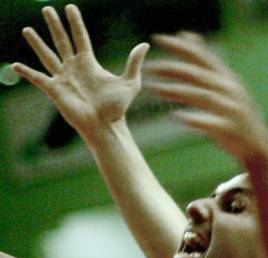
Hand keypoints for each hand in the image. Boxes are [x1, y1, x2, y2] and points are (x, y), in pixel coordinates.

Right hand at [12, 4, 148, 138]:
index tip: (70, 8)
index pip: (81, 38)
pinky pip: (37, 78)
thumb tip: (145, 44)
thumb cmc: (117, 108)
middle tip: (47, 9)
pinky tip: (14, 65)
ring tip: (27, 30)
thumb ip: (134, 63)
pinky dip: (26, 72)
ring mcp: (63, 79)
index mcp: (89, 64)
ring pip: (47, 55)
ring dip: (37, 43)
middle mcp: (74, 68)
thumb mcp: (129, 83)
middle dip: (55, 25)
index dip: (76, 23)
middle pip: (62, 41)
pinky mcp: (55, 90)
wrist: (105, 126)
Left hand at [145, 32, 267, 162]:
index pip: (200, 57)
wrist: (257, 144)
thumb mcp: (223, 83)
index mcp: (225, 77)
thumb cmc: (234, 113)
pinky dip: (194, 119)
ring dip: (175, 91)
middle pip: (196, 75)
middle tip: (147, 67)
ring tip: (153, 89)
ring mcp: (230, 108)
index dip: (179, 47)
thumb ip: (204, 62)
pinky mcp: (230, 128)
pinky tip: (177, 117)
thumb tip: (187, 35)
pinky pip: (210, 122)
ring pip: (200, 95)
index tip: (156, 39)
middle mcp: (228, 88)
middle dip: (171, 69)